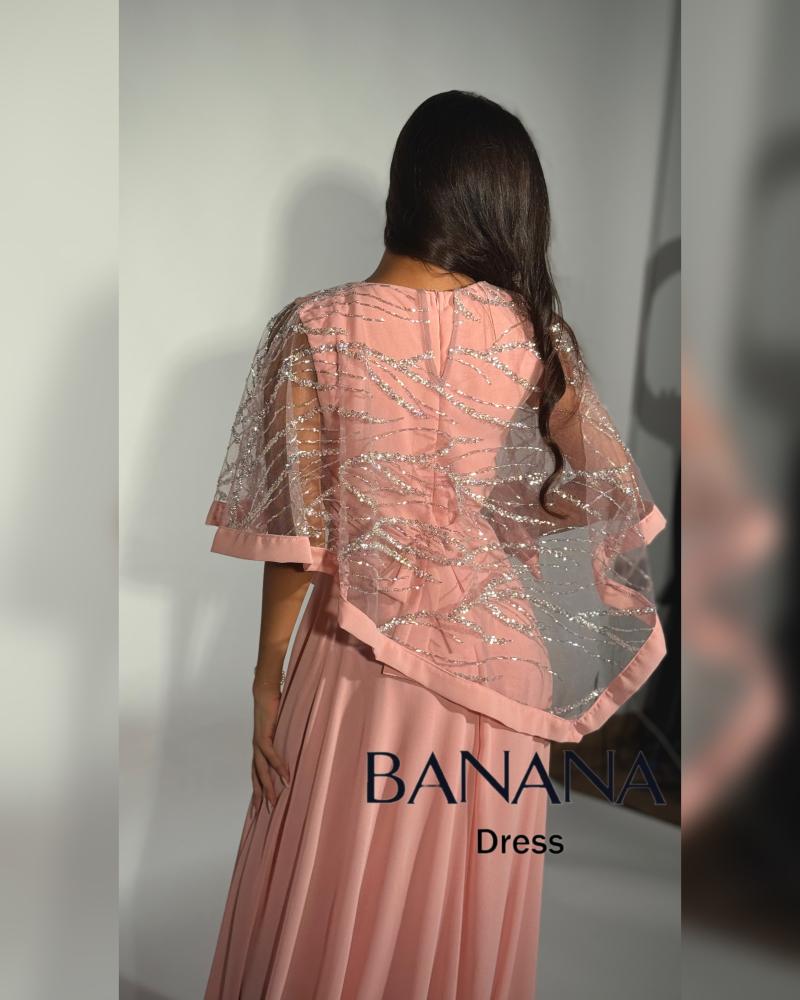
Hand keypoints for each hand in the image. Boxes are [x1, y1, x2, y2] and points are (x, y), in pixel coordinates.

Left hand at [251, 682, 290, 809]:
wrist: (265, 692)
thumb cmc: (274, 709)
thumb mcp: (280, 730)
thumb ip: (284, 741)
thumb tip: (295, 749)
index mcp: (259, 749)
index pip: (256, 774)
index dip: (257, 789)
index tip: (258, 806)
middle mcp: (256, 749)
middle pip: (256, 777)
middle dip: (260, 795)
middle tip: (265, 812)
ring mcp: (258, 743)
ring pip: (261, 770)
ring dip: (268, 785)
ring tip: (274, 800)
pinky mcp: (263, 735)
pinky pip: (270, 755)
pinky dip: (278, 766)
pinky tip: (285, 776)